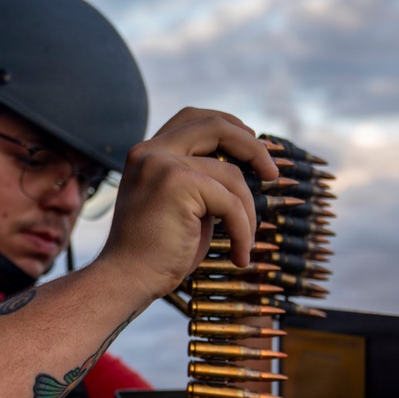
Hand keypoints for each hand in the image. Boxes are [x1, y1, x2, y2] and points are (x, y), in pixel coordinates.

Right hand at [98, 108, 279, 302]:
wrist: (127, 279)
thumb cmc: (157, 252)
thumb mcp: (182, 205)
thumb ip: (201, 180)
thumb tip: (246, 168)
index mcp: (148, 153)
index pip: (192, 118)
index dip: (228, 125)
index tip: (253, 146)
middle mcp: (151, 151)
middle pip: (214, 126)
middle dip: (252, 145)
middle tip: (272, 173)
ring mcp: (162, 164)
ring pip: (231, 175)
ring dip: (248, 212)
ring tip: (244, 242)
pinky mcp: (177, 183)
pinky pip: (230, 202)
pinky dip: (243, 231)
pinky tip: (239, 255)